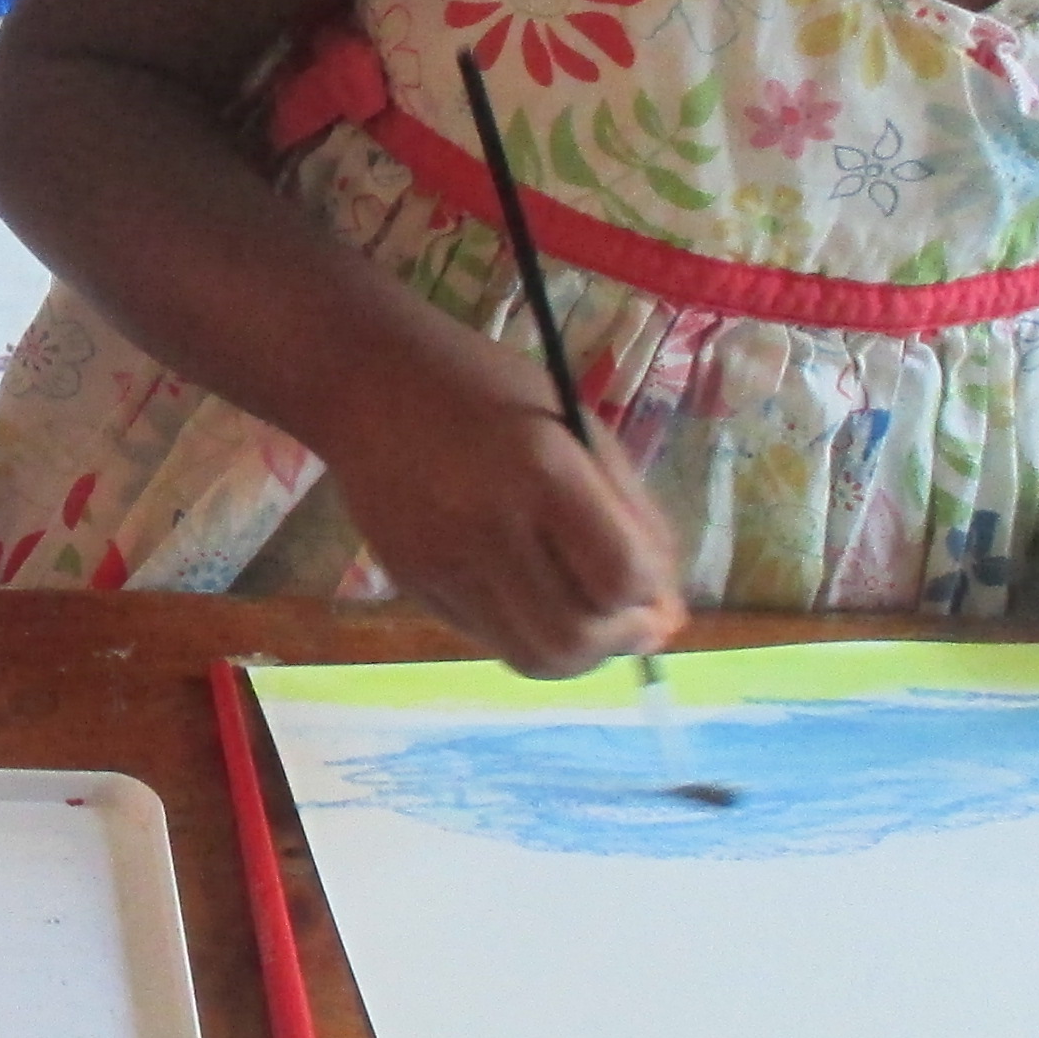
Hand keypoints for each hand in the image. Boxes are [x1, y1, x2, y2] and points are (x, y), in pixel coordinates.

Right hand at [323, 343, 685, 681]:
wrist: (368, 380)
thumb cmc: (489, 390)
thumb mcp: (579, 429)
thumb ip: (634, 518)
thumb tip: (670, 614)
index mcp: (541, 470)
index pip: (619, 577)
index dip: (648, 593)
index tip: (647, 579)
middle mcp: (487, 525)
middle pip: (573, 639)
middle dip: (619, 641)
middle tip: (627, 617)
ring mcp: (442, 562)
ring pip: (529, 657)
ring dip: (576, 651)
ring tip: (584, 614)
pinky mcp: (411, 584)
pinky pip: (487, 638)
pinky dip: (526, 630)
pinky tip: (529, 591)